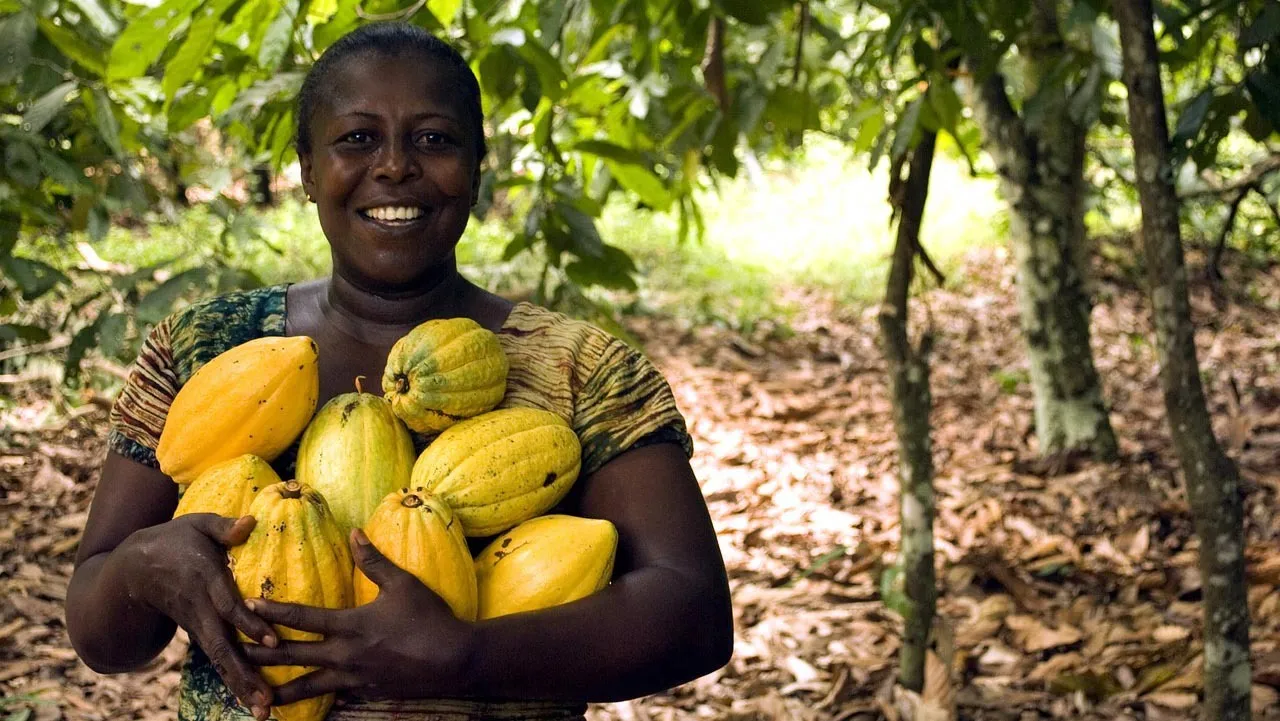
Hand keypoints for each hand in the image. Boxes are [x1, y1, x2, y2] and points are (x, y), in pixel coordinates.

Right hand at [116, 513, 276, 719]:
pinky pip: (217, 660)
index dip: (249, 623)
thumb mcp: (196, 524)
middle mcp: (201, 609)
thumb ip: (224, 526)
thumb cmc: (174, 539)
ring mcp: (198, 625)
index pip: (228, 606)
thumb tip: (251, 522)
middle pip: (223, 646)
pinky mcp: (199, 633)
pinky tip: (252, 701)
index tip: (271, 641)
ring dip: (241, 686)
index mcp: (204, 580)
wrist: (132, 569)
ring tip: (263, 711)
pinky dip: (233, 680)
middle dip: (245, 674)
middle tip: (266, 700)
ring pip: (220, 660)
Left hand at [241, 529, 473, 704]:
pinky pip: (334, 697)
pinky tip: (305, 704)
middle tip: (233, 652)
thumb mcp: (403, 584)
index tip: (247, 606)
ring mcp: (355, 678)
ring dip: (280, 691)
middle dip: (261, 654)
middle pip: (294, 655)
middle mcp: (346, 655)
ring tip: (257, 697)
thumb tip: (353, 532)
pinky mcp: (368, 693)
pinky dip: (315, 701)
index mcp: (351, 625)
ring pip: (309, 687)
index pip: (302, 617)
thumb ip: (374, 560)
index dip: (273, 611)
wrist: (456, 661)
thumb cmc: (430, 618)